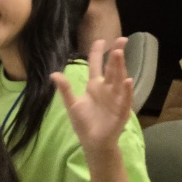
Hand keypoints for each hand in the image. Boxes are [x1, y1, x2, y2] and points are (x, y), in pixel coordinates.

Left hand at [53, 38, 132, 156]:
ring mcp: (115, 99)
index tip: (100, 40)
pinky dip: (127, 90)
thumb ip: (65, 89)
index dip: (98, 53)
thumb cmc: (84, 122)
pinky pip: (125, 99)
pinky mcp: (121, 111)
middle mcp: (107, 89)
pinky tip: (127, 80)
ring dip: (120, 67)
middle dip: (115, 55)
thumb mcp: (72, 104)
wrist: (92, 142)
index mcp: (95, 86)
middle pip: (111, 69)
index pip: (97, 65)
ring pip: (118, 80)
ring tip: (119, 53)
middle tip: (120, 40)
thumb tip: (53, 74)